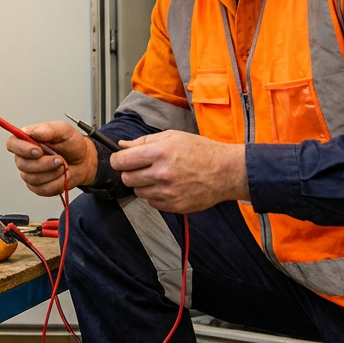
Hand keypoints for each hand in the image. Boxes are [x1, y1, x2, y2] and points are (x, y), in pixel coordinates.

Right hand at [5, 121, 97, 196]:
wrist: (83, 161)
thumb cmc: (72, 144)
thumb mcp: (64, 130)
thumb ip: (48, 129)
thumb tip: (32, 131)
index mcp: (27, 140)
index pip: (12, 144)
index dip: (22, 149)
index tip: (38, 151)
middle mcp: (25, 157)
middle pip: (22, 165)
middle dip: (44, 164)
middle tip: (59, 158)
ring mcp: (30, 173)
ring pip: (33, 179)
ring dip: (53, 173)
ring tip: (62, 165)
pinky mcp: (37, 187)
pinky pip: (42, 189)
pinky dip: (56, 183)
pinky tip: (61, 175)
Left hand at [112, 131, 248, 212]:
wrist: (226, 172)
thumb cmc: (201, 151)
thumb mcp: (173, 136)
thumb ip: (144, 141)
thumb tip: (122, 145)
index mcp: (160, 152)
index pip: (121, 161)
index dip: (117, 160)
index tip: (120, 160)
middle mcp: (162, 173)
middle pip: (126, 178)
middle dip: (130, 172)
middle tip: (142, 167)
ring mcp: (167, 192)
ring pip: (138, 192)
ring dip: (144, 184)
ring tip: (161, 176)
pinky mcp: (174, 206)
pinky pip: (152, 203)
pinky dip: (156, 196)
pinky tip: (169, 186)